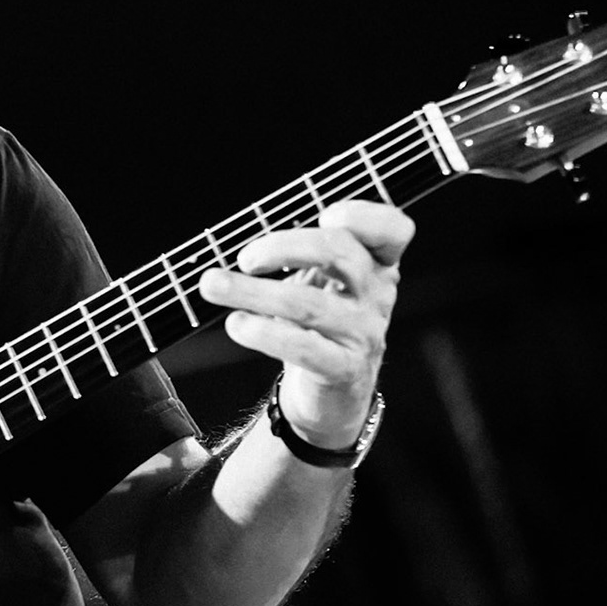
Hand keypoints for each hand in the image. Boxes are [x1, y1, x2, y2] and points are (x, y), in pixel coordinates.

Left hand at [197, 200, 414, 449]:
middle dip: (283, 247)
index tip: (324, 214)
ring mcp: (364, 333)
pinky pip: (303, 346)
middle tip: (244, 258)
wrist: (331, 391)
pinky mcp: (344, 369)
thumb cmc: (320, 324)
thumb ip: (298, 252)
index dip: (363, 215)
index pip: (393, 229)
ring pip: (309, 303)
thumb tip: (244, 242)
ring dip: (253, 291)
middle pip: (340, 252)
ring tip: (214, 286)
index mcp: (376, 264)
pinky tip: (236, 323)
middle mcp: (377, 295)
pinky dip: (263, 332)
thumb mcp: (320, 281)